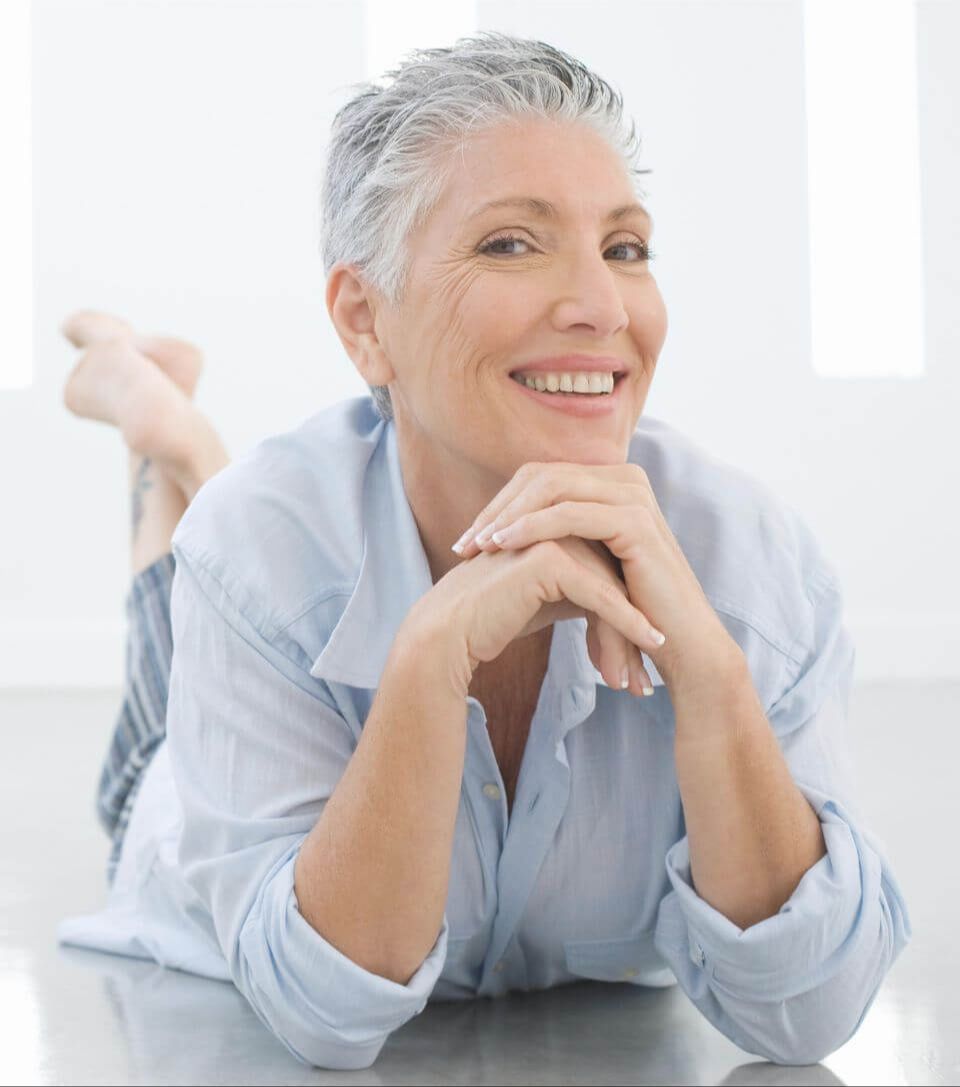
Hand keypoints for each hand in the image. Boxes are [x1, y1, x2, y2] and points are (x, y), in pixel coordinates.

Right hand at [404, 534, 668, 699]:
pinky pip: (600, 596)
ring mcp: (552, 538)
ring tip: (640, 685)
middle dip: (632, 633)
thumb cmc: (495, 620)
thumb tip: (628, 603)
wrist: (448, 633)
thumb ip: (585, 589)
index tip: (641, 661)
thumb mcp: (550, 600)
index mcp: (558, 528)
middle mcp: (557, 526)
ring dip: (629, 640)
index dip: (629, 616)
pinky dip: (626, 625)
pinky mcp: (548, 559)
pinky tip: (647, 648)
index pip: (609, 569)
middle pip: (614, 578)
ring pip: (611, 588)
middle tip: (643, 682)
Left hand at [452, 461, 743, 696]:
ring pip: (551, 488)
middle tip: (463, 544)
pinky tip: (503, 546)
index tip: (469, 539)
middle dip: (497, 509)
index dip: (501, 504)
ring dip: (507, 516)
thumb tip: (501, 532)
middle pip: (542, 476)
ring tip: (477, 546)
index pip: (542, 478)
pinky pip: (569, 513)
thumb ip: (558, 540)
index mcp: (613, 483)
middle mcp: (626, 478)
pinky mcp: (634, 520)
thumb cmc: (630, 610)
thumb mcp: (588, 565)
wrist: (680, 642)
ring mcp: (633, 495)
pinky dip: (530, 527)